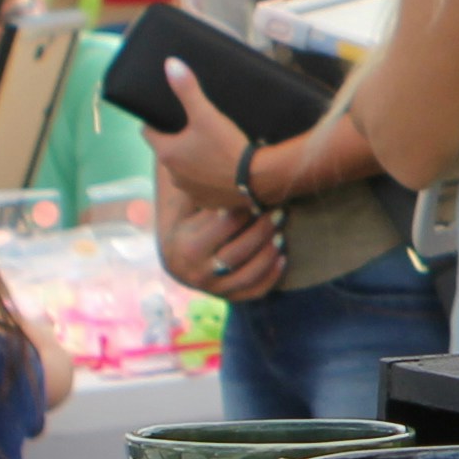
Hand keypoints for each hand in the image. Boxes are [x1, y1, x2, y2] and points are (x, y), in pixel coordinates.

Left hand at [148, 62, 253, 205]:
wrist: (257, 179)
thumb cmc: (227, 146)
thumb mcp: (207, 114)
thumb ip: (187, 89)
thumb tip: (170, 64)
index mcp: (167, 153)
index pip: (147, 134)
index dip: (155, 123)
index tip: (167, 117)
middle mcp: (172, 175)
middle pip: (167, 152)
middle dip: (176, 143)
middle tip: (194, 131)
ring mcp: (189, 191)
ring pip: (183, 171)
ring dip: (191, 163)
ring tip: (209, 150)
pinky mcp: (206, 202)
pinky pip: (200, 187)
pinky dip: (206, 179)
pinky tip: (221, 170)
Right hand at [160, 189, 285, 303]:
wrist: (175, 256)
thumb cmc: (189, 219)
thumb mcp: (188, 204)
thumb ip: (205, 189)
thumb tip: (228, 160)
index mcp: (185, 247)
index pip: (223, 227)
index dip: (244, 209)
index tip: (260, 195)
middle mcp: (196, 273)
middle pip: (237, 252)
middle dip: (261, 230)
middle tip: (279, 212)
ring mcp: (212, 289)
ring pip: (248, 274)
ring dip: (268, 253)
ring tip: (281, 234)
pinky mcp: (227, 298)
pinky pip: (253, 292)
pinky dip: (271, 276)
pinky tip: (283, 257)